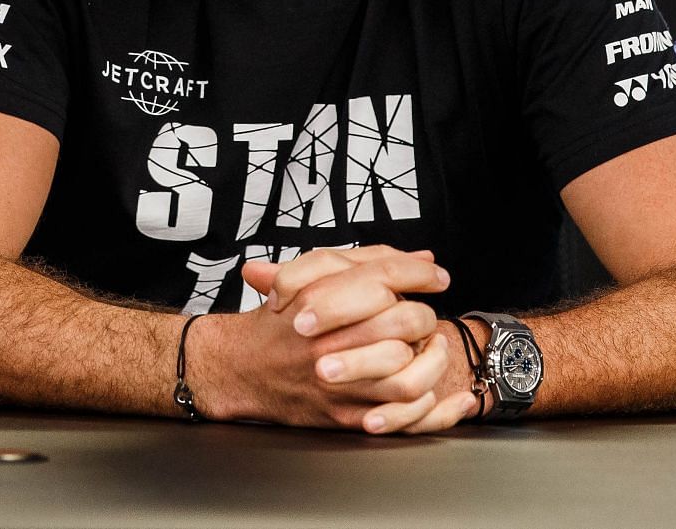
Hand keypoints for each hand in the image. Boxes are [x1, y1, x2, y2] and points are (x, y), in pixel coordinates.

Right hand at [188, 246, 477, 433]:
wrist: (239, 367)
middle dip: (424, 316)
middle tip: (425, 317)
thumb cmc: (279, 320)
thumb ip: (368, 261)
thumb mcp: (312, 274)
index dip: (420, 273)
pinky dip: (426, 407)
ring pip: (407, 376)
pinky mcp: (342, 415)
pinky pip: (398, 418)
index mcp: (323, 297)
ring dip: (431, 362)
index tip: (436, 276)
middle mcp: (331, 340)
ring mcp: (338, 382)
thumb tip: (423, 257)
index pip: (386, 275)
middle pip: (403, 322)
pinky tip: (434, 392)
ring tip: (431, 350)